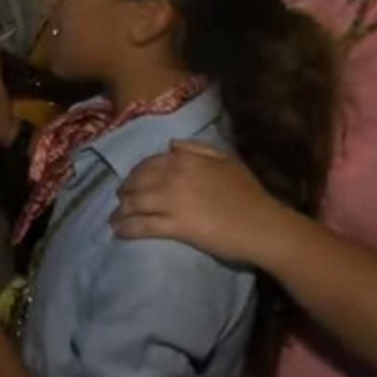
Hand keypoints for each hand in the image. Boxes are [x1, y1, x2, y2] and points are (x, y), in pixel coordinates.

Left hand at [110, 140, 289, 263]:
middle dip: (124, 192)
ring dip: (120, 211)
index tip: (132, 182)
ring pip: (135, 203)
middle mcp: (173, 177)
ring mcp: (172, 202)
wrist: (262, 225)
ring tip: (114, 219)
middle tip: (119, 200)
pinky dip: (126, 228)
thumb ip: (197, 148)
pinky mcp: (175, 226)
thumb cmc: (249, 193)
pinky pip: (142, 225)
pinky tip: (119, 232)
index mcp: (184, 159)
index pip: (149, 164)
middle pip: (136, 182)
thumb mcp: (227, 159)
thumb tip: (171, 144)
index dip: (136, 174)